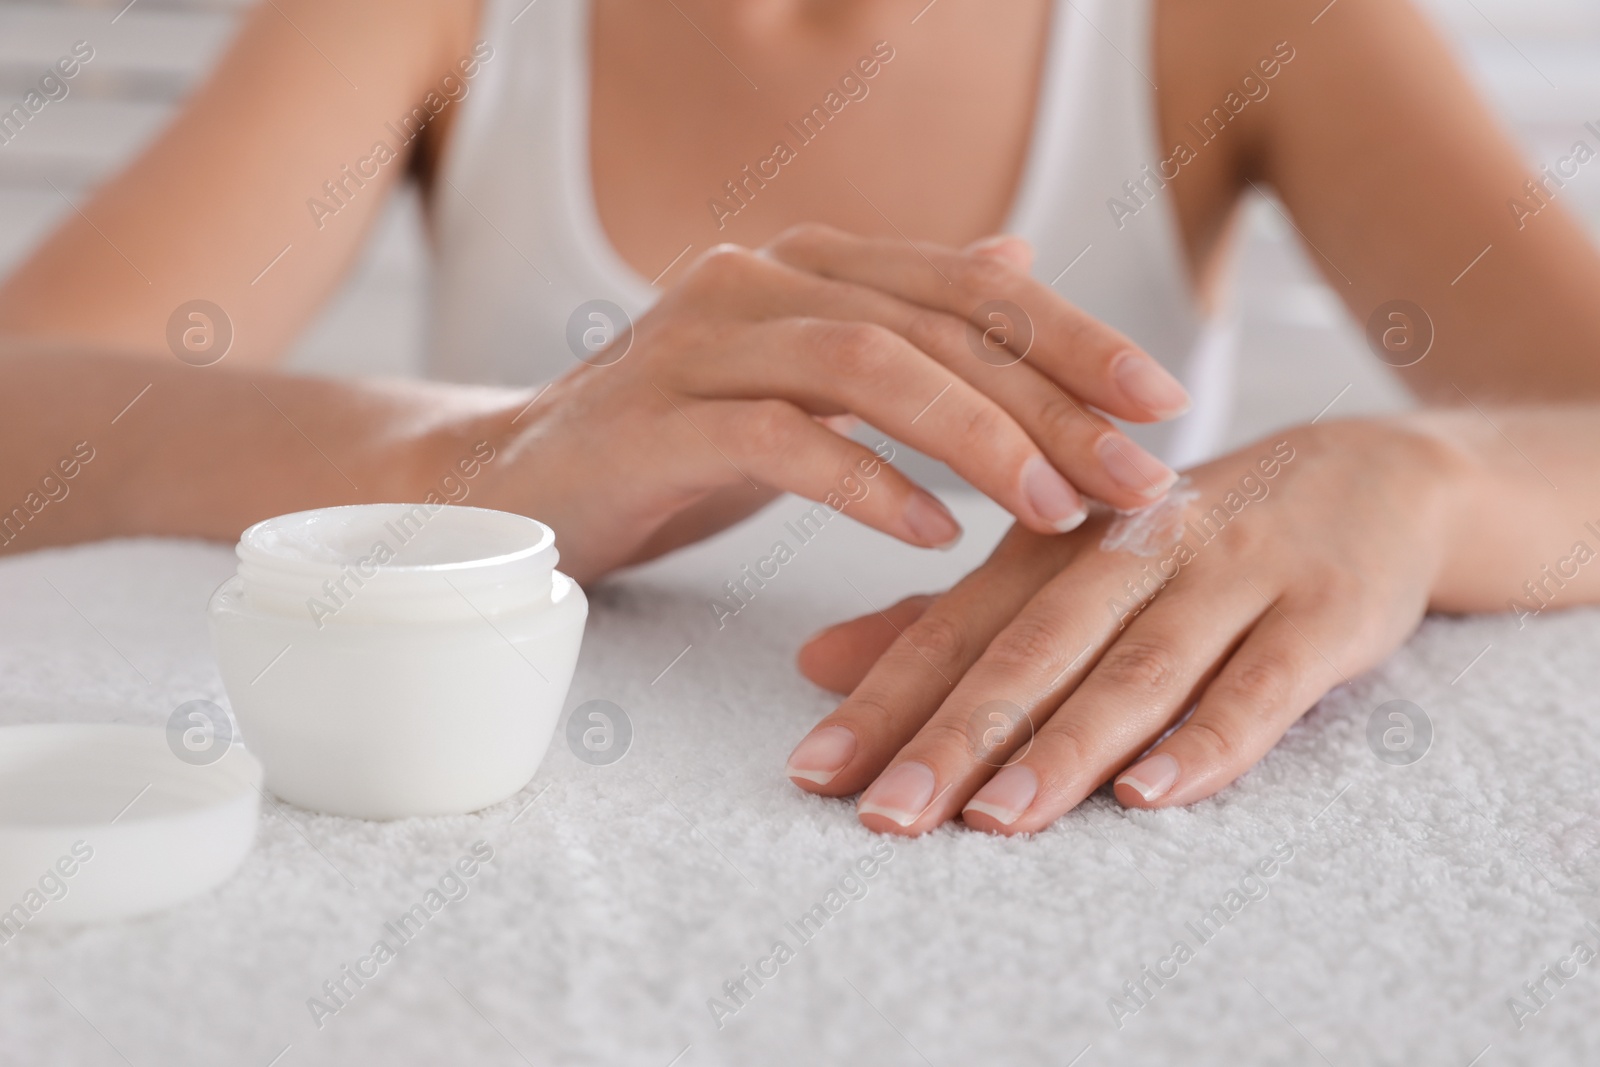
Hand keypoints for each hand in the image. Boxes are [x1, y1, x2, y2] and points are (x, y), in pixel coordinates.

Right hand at [481, 225, 1188, 580]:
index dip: (1074, 337)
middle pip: (935, 322)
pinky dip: (866, 482)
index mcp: (808, 267)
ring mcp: (697, 341)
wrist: (520, 486)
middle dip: (1053, 400)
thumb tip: (1019, 259)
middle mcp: (757, 280)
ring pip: (866, 364)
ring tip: (1053, 509)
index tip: (1163, 402)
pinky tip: (932, 533)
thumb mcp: (809, 378)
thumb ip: (908, 321)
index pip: (967, 287)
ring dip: (976, 437)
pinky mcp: (652, 419)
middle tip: (1139, 478)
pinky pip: (779, 439)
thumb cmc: (681, 440)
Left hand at [784, 418, 1468, 833]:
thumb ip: (950, 620)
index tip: (811, 773)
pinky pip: (1261, 687)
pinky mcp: (1324, 613)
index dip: (882, 699)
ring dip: (1062, 748)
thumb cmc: (1189, 541)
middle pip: (1031, 651)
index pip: (955, 629)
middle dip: (952, 736)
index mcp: (1058, 542)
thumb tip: (813, 664)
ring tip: (994, 818)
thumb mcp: (1065, 563)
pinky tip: (1149, 796)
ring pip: (1135, 670)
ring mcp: (1232, 579)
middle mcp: (1134, 553)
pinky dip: (1206, 742)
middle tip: (884, 814)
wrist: (1372, 475)